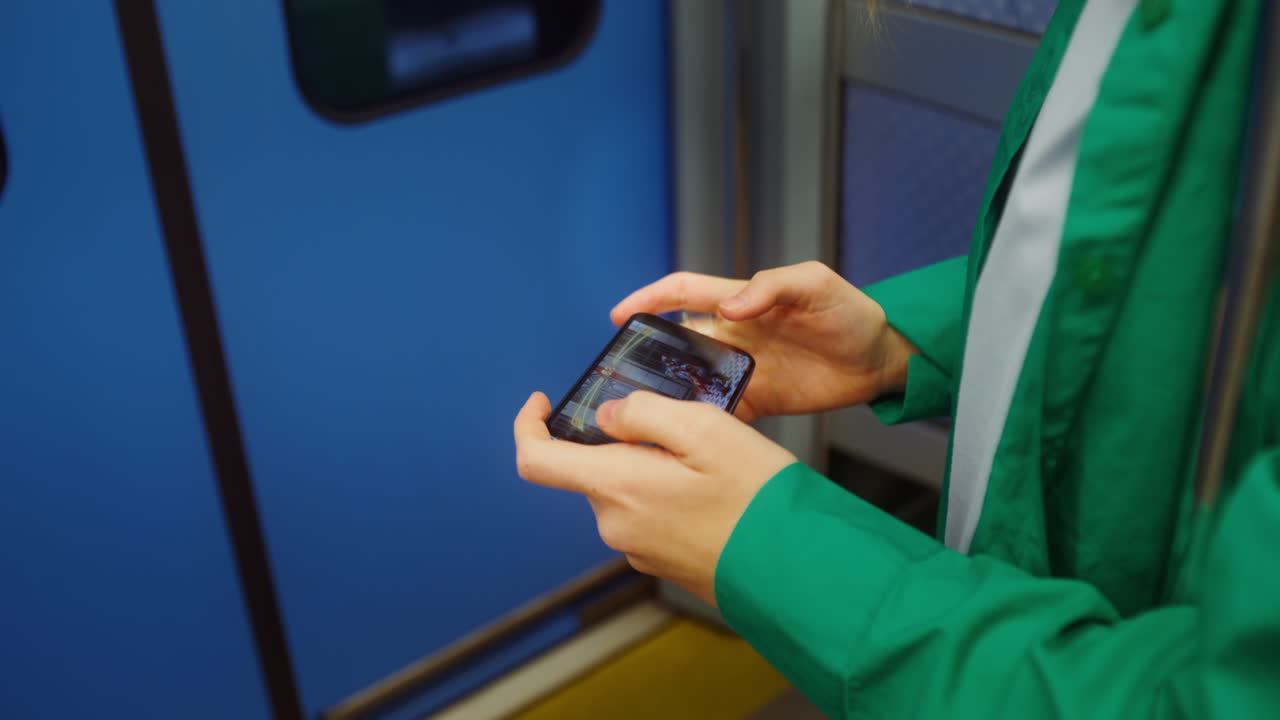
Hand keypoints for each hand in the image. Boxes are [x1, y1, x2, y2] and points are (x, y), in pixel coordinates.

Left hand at [513, 391, 794, 605]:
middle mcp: (616, 525)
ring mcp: (639, 549)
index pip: (536, 460)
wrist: (798, 570)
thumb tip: (608, 415)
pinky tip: (714, 490)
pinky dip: (669, 493)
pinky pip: (651, 514)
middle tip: (681, 425)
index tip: (544, 400)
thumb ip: (644, 412)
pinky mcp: (664, 563)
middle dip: (625, 441)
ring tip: (709, 461)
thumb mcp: (705, 428)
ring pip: (627, 490)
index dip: (528, 425)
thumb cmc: (758, 498)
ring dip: (653, 467)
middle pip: (594, 469)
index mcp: (616, 488)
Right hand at [610, 261, 915, 422]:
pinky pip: (721, 413)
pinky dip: (702, 426)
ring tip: (642, 415)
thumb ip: (771, 287)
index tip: (619, 316)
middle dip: (646, 357)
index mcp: (740, 301)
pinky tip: (685, 440)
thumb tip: (729, 307)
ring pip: (692, 381)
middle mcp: (734, 335)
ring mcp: (744, 369)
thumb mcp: (815, 284)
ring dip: (669, 395)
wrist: (882, 361)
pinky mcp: (759, 401)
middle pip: (677, 343)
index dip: (649, 299)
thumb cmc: (851, 312)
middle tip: (618, 379)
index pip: (683, 293)